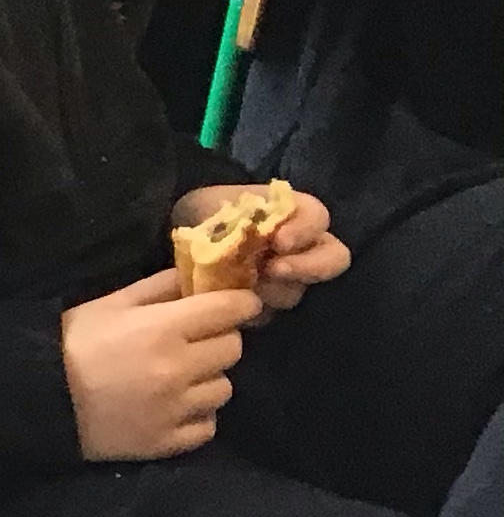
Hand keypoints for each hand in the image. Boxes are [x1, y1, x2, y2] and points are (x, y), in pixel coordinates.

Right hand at [61, 270, 251, 460]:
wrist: (38, 398)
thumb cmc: (72, 342)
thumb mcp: (110, 303)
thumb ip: (159, 287)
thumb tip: (198, 276)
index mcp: (163, 329)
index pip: (229, 310)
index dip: (241, 303)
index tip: (239, 304)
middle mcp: (178, 369)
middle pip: (233, 348)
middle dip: (219, 339)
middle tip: (197, 341)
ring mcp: (176, 409)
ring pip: (224, 388)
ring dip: (208, 379)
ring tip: (182, 378)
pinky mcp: (168, 441)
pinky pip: (208, 425)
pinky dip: (197, 415)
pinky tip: (174, 407)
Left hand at [171, 183, 349, 319]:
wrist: (182, 235)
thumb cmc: (206, 213)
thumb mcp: (216, 202)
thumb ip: (238, 214)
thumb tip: (250, 235)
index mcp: (294, 215)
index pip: (318, 217)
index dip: (305, 229)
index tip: (280, 240)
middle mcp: (302, 248)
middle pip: (333, 259)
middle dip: (309, 266)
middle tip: (275, 269)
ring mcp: (288, 278)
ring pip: (298, 289)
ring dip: (275, 289)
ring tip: (247, 285)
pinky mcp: (266, 305)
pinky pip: (269, 314)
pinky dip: (254, 310)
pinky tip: (235, 303)